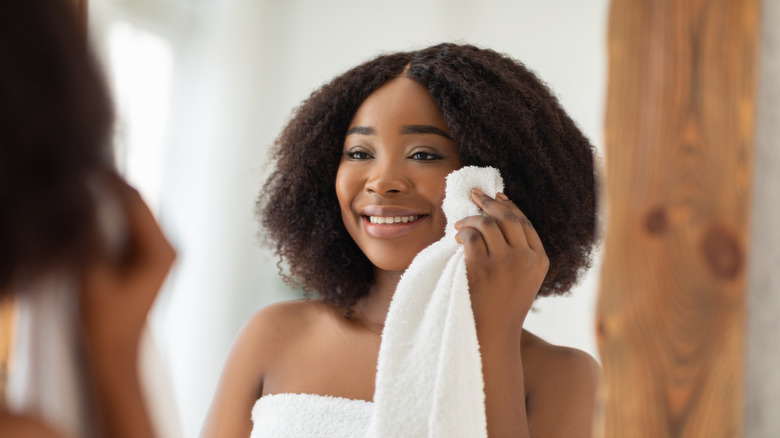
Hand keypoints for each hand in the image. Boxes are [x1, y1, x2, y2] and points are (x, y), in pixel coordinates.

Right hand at [78, 175, 175, 360]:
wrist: (116, 350)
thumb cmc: (106, 321)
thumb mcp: (92, 277)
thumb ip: (91, 240)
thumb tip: (86, 203)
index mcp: (162, 250)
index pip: (135, 202)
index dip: (109, 181)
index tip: (86, 166)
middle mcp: (170, 246)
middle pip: (138, 203)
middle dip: (110, 187)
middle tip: (81, 172)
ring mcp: (163, 250)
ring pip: (134, 211)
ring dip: (111, 200)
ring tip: (84, 186)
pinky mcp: (151, 255)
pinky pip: (131, 224)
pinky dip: (112, 215)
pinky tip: (92, 210)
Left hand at [454, 188, 547, 333]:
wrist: (493, 335)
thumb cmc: (503, 308)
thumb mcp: (522, 280)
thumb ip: (519, 254)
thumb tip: (496, 219)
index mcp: (540, 260)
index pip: (525, 223)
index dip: (509, 205)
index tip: (496, 195)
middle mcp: (526, 258)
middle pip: (508, 217)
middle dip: (490, 202)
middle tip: (475, 195)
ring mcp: (505, 262)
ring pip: (488, 223)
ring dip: (472, 219)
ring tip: (460, 224)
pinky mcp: (483, 267)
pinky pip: (471, 237)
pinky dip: (462, 233)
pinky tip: (457, 238)